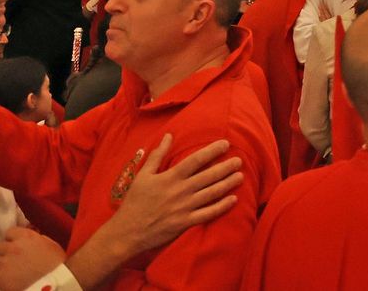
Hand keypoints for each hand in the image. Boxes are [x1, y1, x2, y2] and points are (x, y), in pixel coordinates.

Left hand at [0, 227, 65, 290]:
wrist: (55, 282)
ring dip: (1, 267)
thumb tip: (26, 241)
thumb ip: (34, 240)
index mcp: (26, 236)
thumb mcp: (48, 244)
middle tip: (14, 261)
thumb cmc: (57, 264)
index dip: (13, 240)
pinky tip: (7, 282)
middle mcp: (13, 247)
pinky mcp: (0, 278)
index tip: (17, 246)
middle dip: (5, 253)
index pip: (9, 232)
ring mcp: (4, 263)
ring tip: (11, 273)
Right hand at [106, 134, 243, 253]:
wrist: (127, 232)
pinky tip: (233, 200)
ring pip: (211, 193)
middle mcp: (180, 191)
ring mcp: (184, 208)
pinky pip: (208, 214)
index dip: (212, 151)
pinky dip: (222, 207)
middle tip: (239, 160)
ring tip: (240, 176)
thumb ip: (158, 155)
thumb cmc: (134, 202)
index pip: (195, 160)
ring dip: (228, 184)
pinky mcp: (185, 223)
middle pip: (208, 176)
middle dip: (226, 167)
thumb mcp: (143, 175)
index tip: (226, 143)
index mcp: (170, 178)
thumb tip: (169, 136)